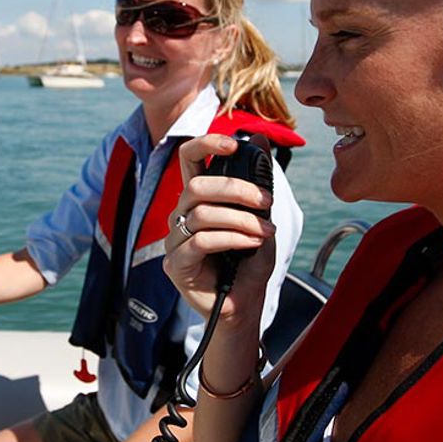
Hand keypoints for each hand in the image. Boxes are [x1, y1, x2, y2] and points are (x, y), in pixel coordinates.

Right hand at [163, 134, 275, 329]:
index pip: (188, 159)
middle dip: (237, 189)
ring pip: (202, 213)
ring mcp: (175, 239)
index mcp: (197, 198)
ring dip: (241, 220)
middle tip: (267, 202)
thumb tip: (260, 136)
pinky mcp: (176, 264)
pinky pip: (201, 241)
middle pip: (197, 185)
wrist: (245, 305)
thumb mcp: (259, 217)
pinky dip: (232, 239)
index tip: (232, 145)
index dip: (205, 145)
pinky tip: (251, 245)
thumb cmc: (248, 262)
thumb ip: (256, 182)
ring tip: (265, 232)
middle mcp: (181, 214)